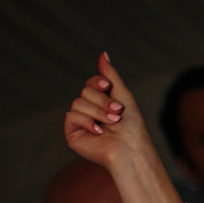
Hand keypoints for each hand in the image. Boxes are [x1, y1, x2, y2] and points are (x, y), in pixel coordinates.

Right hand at [63, 52, 151, 169]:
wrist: (131, 148)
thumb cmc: (131, 126)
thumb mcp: (123, 95)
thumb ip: (110, 76)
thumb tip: (103, 54)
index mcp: (99, 103)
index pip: (90, 83)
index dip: (98, 82)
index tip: (108, 86)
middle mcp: (88, 112)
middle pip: (84, 91)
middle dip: (103, 101)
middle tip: (117, 114)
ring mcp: (79, 122)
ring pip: (78, 102)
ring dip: (98, 112)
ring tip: (111, 124)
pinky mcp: (72, 134)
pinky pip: (72, 115)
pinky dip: (88, 122)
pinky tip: (99, 133)